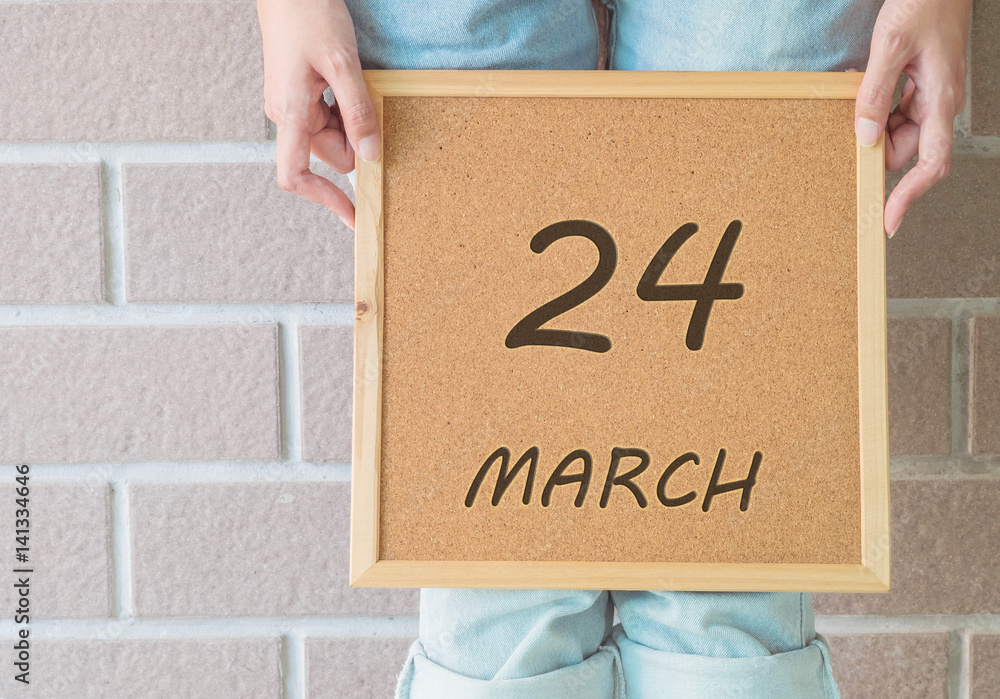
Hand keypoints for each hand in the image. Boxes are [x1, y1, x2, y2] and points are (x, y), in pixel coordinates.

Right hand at [256, 0, 379, 229]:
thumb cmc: (308, 14)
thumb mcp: (343, 64)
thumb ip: (358, 112)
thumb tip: (370, 156)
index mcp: (289, 112)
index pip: (296, 176)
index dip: (325, 199)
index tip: (353, 215)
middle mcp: (285, 114)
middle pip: (328, 153)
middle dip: (355, 142)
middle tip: (371, 108)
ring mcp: (290, 104)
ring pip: (331, 134)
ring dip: (351, 121)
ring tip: (354, 81)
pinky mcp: (298, 93)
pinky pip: (327, 115)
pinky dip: (345, 108)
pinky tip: (349, 80)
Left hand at [854, 0, 971, 236]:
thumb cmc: (924, 2)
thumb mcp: (890, 46)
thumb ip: (875, 93)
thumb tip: (865, 138)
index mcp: (942, 100)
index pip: (930, 164)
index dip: (909, 196)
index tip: (888, 220)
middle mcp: (940, 103)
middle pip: (905, 149)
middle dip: (875, 145)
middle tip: (851, 124)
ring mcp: (932, 94)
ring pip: (897, 130)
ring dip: (873, 121)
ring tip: (861, 87)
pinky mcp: (922, 84)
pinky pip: (895, 109)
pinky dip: (876, 105)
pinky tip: (864, 82)